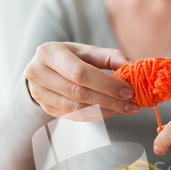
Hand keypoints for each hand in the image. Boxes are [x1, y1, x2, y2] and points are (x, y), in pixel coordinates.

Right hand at [24, 42, 140, 118]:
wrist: (44, 69)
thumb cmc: (70, 57)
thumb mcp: (87, 51)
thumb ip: (109, 57)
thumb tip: (131, 64)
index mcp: (49, 52)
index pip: (80, 73)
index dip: (106, 84)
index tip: (128, 91)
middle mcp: (38, 73)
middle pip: (79, 93)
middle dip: (109, 100)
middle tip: (131, 104)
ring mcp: (39, 93)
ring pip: (77, 109)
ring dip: (105, 111)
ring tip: (125, 108)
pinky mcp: (46, 108)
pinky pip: (75, 116)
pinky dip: (96, 116)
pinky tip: (111, 111)